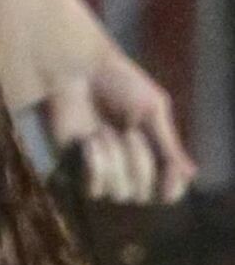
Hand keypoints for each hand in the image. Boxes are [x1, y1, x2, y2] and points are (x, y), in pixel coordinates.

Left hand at [41, 51, 196, 206]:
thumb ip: (168, 144)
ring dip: (115, 161)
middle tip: (130, 132)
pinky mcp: (74, 167)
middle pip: (143, 195)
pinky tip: (90, 140)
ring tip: (103, 131)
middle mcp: (128, 166)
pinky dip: (95, 165)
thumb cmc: (118, 81)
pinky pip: (93, 188)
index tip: (172, 174)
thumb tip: (191, 174)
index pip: (168, 192)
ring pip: (119, 193)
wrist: (77, 69)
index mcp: (152, 151)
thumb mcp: (152, 108)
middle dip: (140, 164)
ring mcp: (102, 168)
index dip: (172, 189)